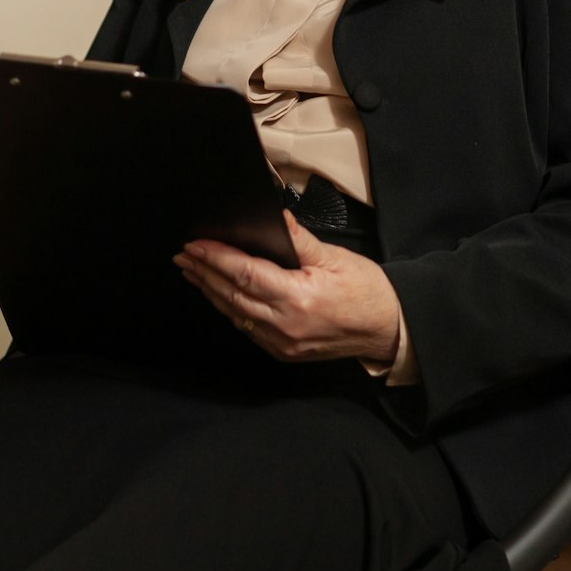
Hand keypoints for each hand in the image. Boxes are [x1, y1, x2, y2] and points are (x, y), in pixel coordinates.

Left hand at [174, 213, 401, 364]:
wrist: (386, 328)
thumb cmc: (366, 291)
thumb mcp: (335, 257)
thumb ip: (299, 240)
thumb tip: (275, 218)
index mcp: (298, 297)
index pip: (245, 273)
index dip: (217, 258)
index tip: (196, 245)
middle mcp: (285, 324)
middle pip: (233, 295)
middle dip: (205, 273)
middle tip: (184, 255)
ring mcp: (282, 342)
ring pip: (235, 314)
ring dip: (211, 292)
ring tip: (193, 273)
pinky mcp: (283, 352)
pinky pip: (248, 329)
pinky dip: (230, 309)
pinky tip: (221, 296)